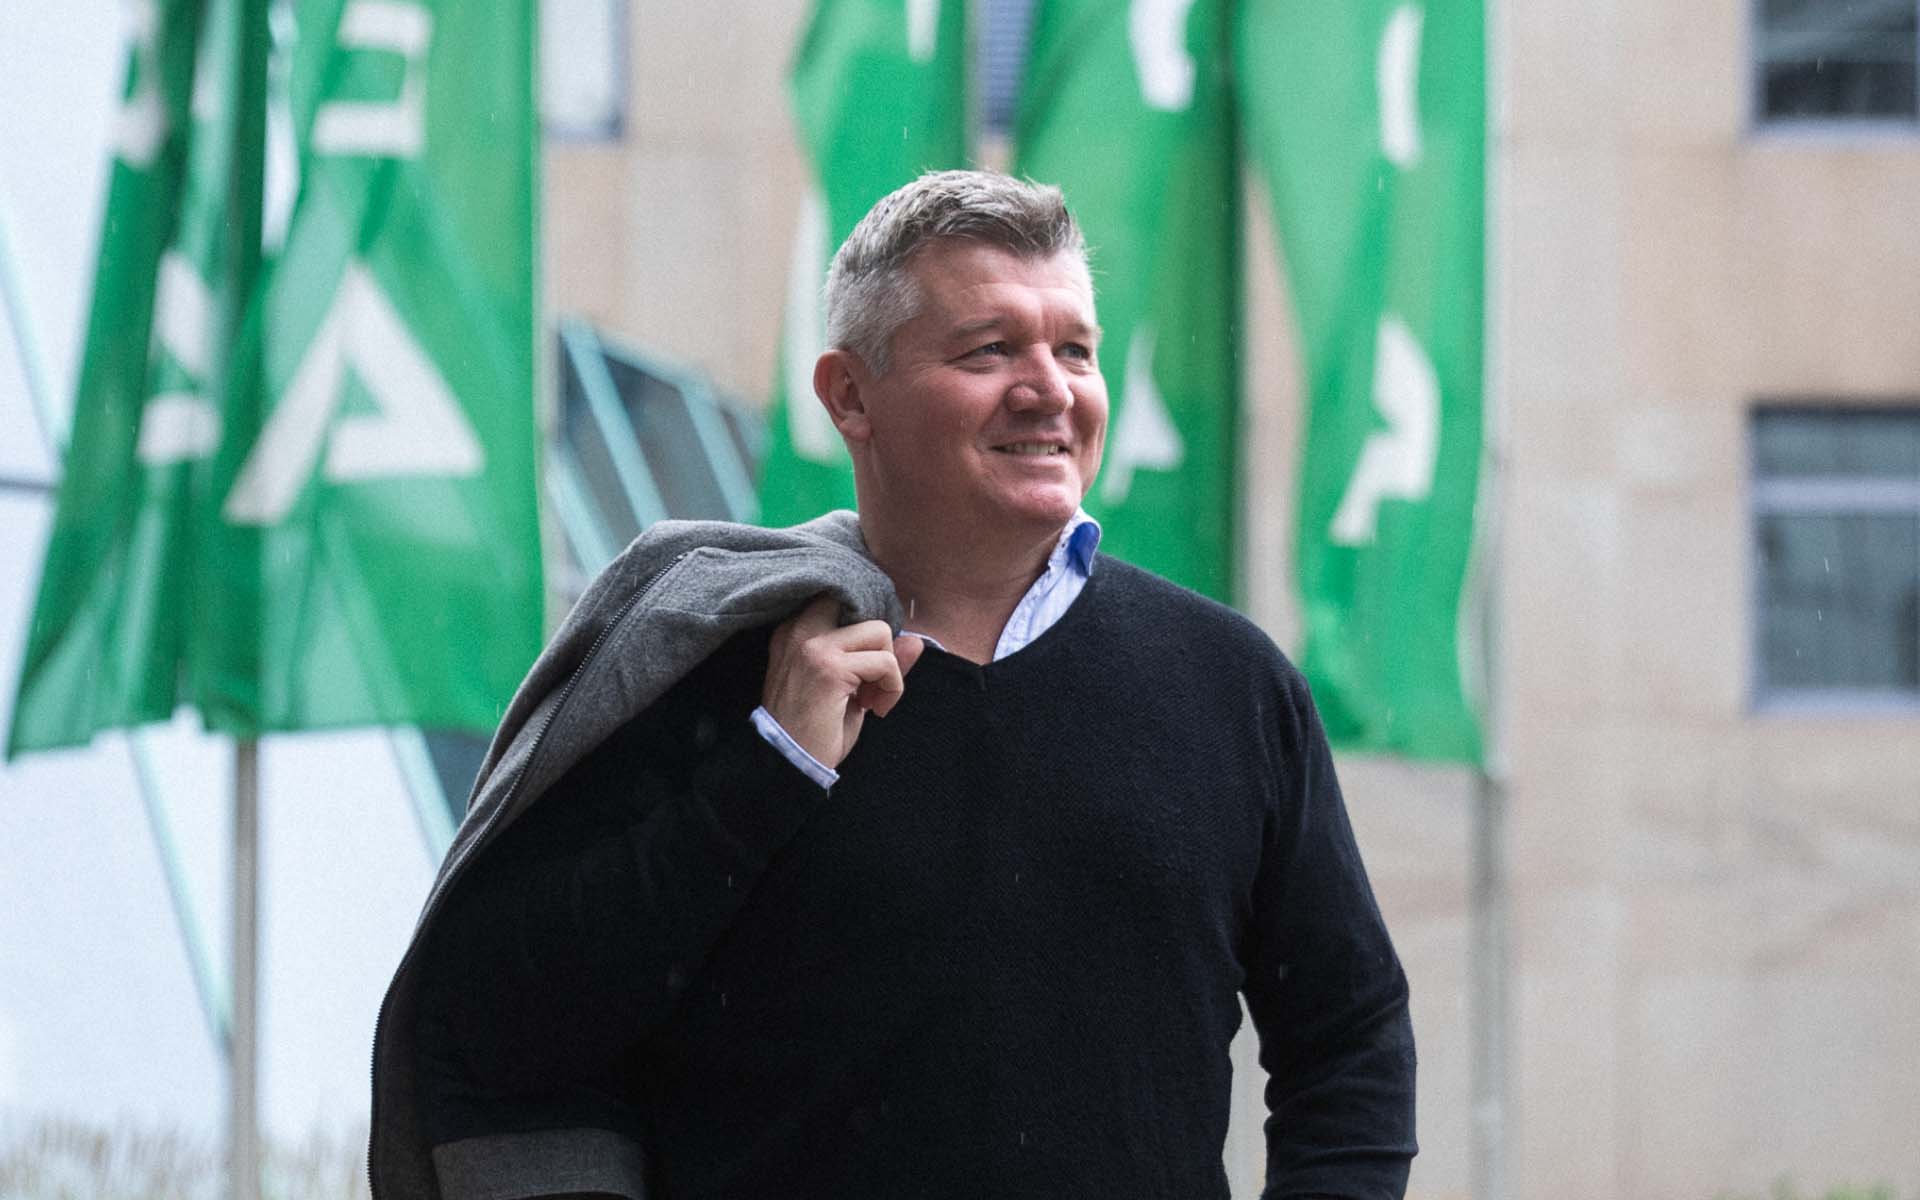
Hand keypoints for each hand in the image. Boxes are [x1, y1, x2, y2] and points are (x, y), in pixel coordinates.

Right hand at [761, 595, 925, 769]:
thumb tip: (915, 640)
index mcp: (795, 630)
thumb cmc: (815, 729)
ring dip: (889, 670)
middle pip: (863, 607)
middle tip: (871, 680)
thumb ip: (878, 659)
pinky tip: (874, 710)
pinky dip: (892, 688)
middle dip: (880, 645)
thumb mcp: (849, 687)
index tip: (869, 664)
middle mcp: (799, 630)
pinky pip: (886, 663)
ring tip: (871, 700)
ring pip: (880, 632)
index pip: (842, 599)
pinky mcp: (830, 668)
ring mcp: (814, 647)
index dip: (868, 631)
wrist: (789, 764)